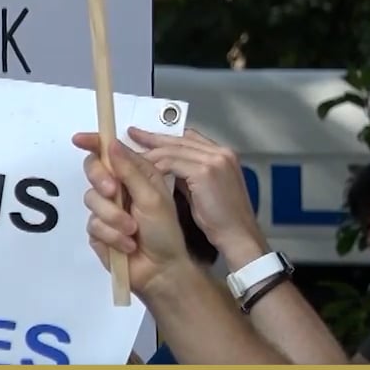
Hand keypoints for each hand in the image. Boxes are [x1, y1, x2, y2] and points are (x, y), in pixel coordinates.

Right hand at [74, 133, 202, 299]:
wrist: (160, 269)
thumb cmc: (165, 231)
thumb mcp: (152, 196)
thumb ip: (131, 171)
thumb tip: (112, 144)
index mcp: (137, 176)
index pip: (112, 153)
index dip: (95, 143)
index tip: (80, 138)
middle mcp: (120, 190)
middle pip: (94, 172)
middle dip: (102, 180)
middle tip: (114, 191)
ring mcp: (107, 210)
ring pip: (92, 200)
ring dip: (114, 217)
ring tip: (133, 230)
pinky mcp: (98, 231)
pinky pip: (93, 225)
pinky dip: (112, 234)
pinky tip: (127, 244)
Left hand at [128, 127, 268, 267]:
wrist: (239, 235)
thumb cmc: (224, 220)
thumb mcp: (208, 191)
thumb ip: (192, 176)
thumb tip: (171, 171)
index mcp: (224, 155)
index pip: (190, 138)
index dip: (167, 136)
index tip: (147, 137)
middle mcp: (221, 152)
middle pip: (180, 139)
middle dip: (154, 138)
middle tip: (132, 134)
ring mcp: (215, 160)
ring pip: (173, 149)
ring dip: (150, 152)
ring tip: (130, 156)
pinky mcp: (205, 171)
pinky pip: (171, 163)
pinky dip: (154, 165)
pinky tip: (140, 170)